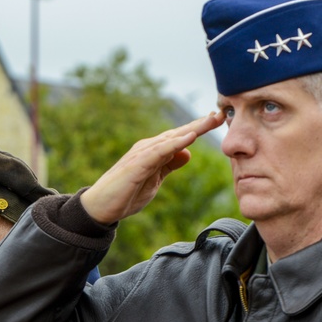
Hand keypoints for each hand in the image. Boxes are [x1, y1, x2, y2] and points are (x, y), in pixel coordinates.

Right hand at [80, 113, 223, 223]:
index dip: (198, 129)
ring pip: (171, 138)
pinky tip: (189, 137)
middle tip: (221, 114)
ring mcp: (141, 155)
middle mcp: (148, 148)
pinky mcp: (136, 165)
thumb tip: (187, 152)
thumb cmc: (125, 194)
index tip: (218, 121)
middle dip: (200, 124)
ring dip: (192, 129)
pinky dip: (175, 143)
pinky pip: (159, 151)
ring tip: (210, 121)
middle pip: (178, 133)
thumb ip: (169, 165)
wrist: (100, 208)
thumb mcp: (155, 180)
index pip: (179, 137)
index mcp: (153, 152)